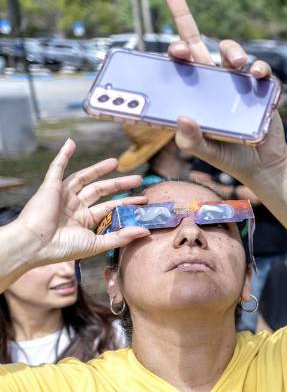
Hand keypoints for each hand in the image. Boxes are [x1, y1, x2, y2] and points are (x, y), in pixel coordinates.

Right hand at [8, 140, 148, 267]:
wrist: (35, 244)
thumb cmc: (63, 248)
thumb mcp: (97, 244)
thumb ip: (121, 237)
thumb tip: (146, 232)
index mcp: (84, 220)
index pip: (110, 207)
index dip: (127, 202)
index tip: (144, 200)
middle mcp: (74, 206)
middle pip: (100, 190)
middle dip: (119, 184)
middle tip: (138, 179)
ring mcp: (62, 196)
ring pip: (84, 178)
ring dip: (98, 169)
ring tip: (115, 162)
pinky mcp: (50, 187)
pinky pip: (56, 168)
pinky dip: (63, 155)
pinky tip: (71, 143)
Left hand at [161, 0, 286, 186]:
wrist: (261, 164)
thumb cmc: (226, 154)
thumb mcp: (203, 150)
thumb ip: (189, 139)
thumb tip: (182, 118)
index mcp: (193, 89)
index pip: (177, 60)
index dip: (174, 48)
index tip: (176, 51)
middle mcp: (212, 79)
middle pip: (197, 41)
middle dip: (185, 22)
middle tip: (187, 48)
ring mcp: (237, 81)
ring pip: (230, 51)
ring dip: (233, 50)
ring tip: (239, 63)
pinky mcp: (261, 87)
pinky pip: (262, 70)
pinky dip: (262, 68)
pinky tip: (259, 75)